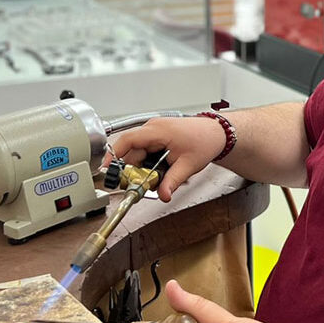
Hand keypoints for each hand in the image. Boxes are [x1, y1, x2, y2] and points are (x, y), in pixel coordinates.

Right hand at [110, 117, 225, 200]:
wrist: (216, 133)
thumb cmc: (205, 141)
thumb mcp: (188, 165)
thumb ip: (172, 182)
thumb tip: (162, 195)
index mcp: (157, 131)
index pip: (127, 141)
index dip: (113, 155)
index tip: (107, 170)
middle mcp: (152, 128)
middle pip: (131, 151)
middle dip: (132, 170)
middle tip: (140, 184)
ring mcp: (154, 131)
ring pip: (137, 153)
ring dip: (141, 167)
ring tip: (156, 176)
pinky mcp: (157, 136)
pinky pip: (144, 151)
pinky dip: (148, 162)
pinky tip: (159, 169)